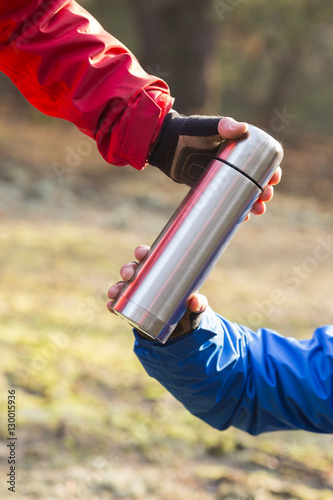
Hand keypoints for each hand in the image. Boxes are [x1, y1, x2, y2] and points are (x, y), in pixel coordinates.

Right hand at [107, 245, 207, 339]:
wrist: (182, 328)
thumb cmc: (188, 307)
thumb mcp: (195, 304)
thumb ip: (199, 303)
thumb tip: (196, 302)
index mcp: (161, 271)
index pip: (149, 257)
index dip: (142, 252)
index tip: (140, 253)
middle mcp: (147, 280)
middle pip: (134, 269)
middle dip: (127, 269)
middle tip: (128, 274)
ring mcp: (138, 294)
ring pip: (123, 285)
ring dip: (116, 286)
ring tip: (114, 292)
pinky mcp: (133, 308)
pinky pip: (120, 305)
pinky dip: (113, 305)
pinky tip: (110, 306)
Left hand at [149, 111, 281, 217]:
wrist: (166, 145)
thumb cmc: (189, 131)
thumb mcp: (208, 128)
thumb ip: (224, 126)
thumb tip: (243, 128)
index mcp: (239, 146)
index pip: (262, 159)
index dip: (271, 169)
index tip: (275, 178)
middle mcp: (233, 162)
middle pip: (255, 179)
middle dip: (264, 190)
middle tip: (266, 197)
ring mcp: (222, 175)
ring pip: (243, 192)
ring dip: (253, 202)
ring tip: (257, 211)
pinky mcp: (210, 186)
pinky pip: (227, 199)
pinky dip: (235, 208)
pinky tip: (242, 217)